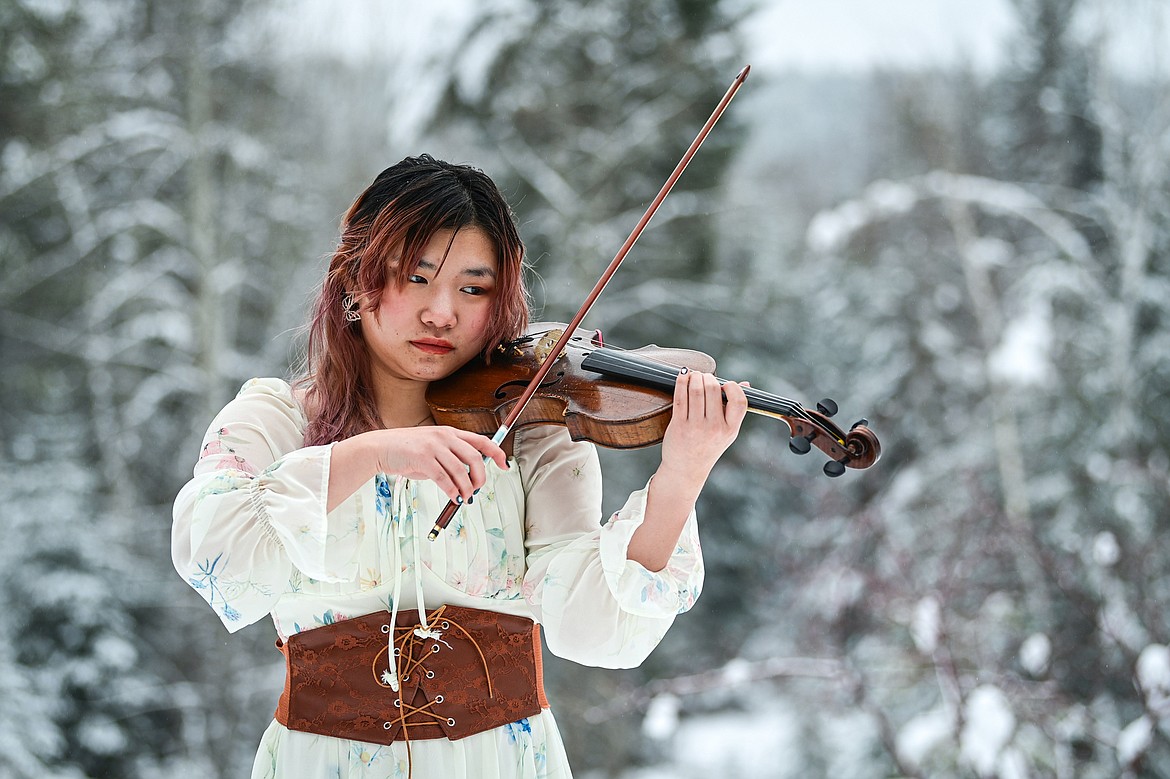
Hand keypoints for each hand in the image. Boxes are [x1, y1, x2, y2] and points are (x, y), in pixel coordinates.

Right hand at [367, 426, 507, 504]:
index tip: (505, 465)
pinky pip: (444, 479)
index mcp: (450, 433)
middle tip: (477, 490)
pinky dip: (452, 491)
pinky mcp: (422, 459)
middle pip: (475, 457)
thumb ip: (451, 459)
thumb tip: (469, 477)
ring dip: (467, 488)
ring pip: (461, 471)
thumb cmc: (407, 452)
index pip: (481, 440)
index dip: (497, 452)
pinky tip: (454, 497)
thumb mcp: (433, 449)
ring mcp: (433, 446)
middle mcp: (445, 437)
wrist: (380, 448)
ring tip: (466, 498)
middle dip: (481, 477)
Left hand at [660, 370, 747, 481]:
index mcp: (730, 429)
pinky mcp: (679, 425)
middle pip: (713, 390)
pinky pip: (680, 397)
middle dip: (708, 377)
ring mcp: (696, 427)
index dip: (733, 387)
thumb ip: (735, 410)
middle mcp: (714, 428)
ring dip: (694, 377)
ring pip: (696, 390)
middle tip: (704, 376)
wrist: (686, 469)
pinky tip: (683, 377)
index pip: (739, 401)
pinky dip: (681, 382)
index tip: (725, 384)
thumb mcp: (727, 433)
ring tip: (694, 375)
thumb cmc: (708, 447)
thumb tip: (745, 384)